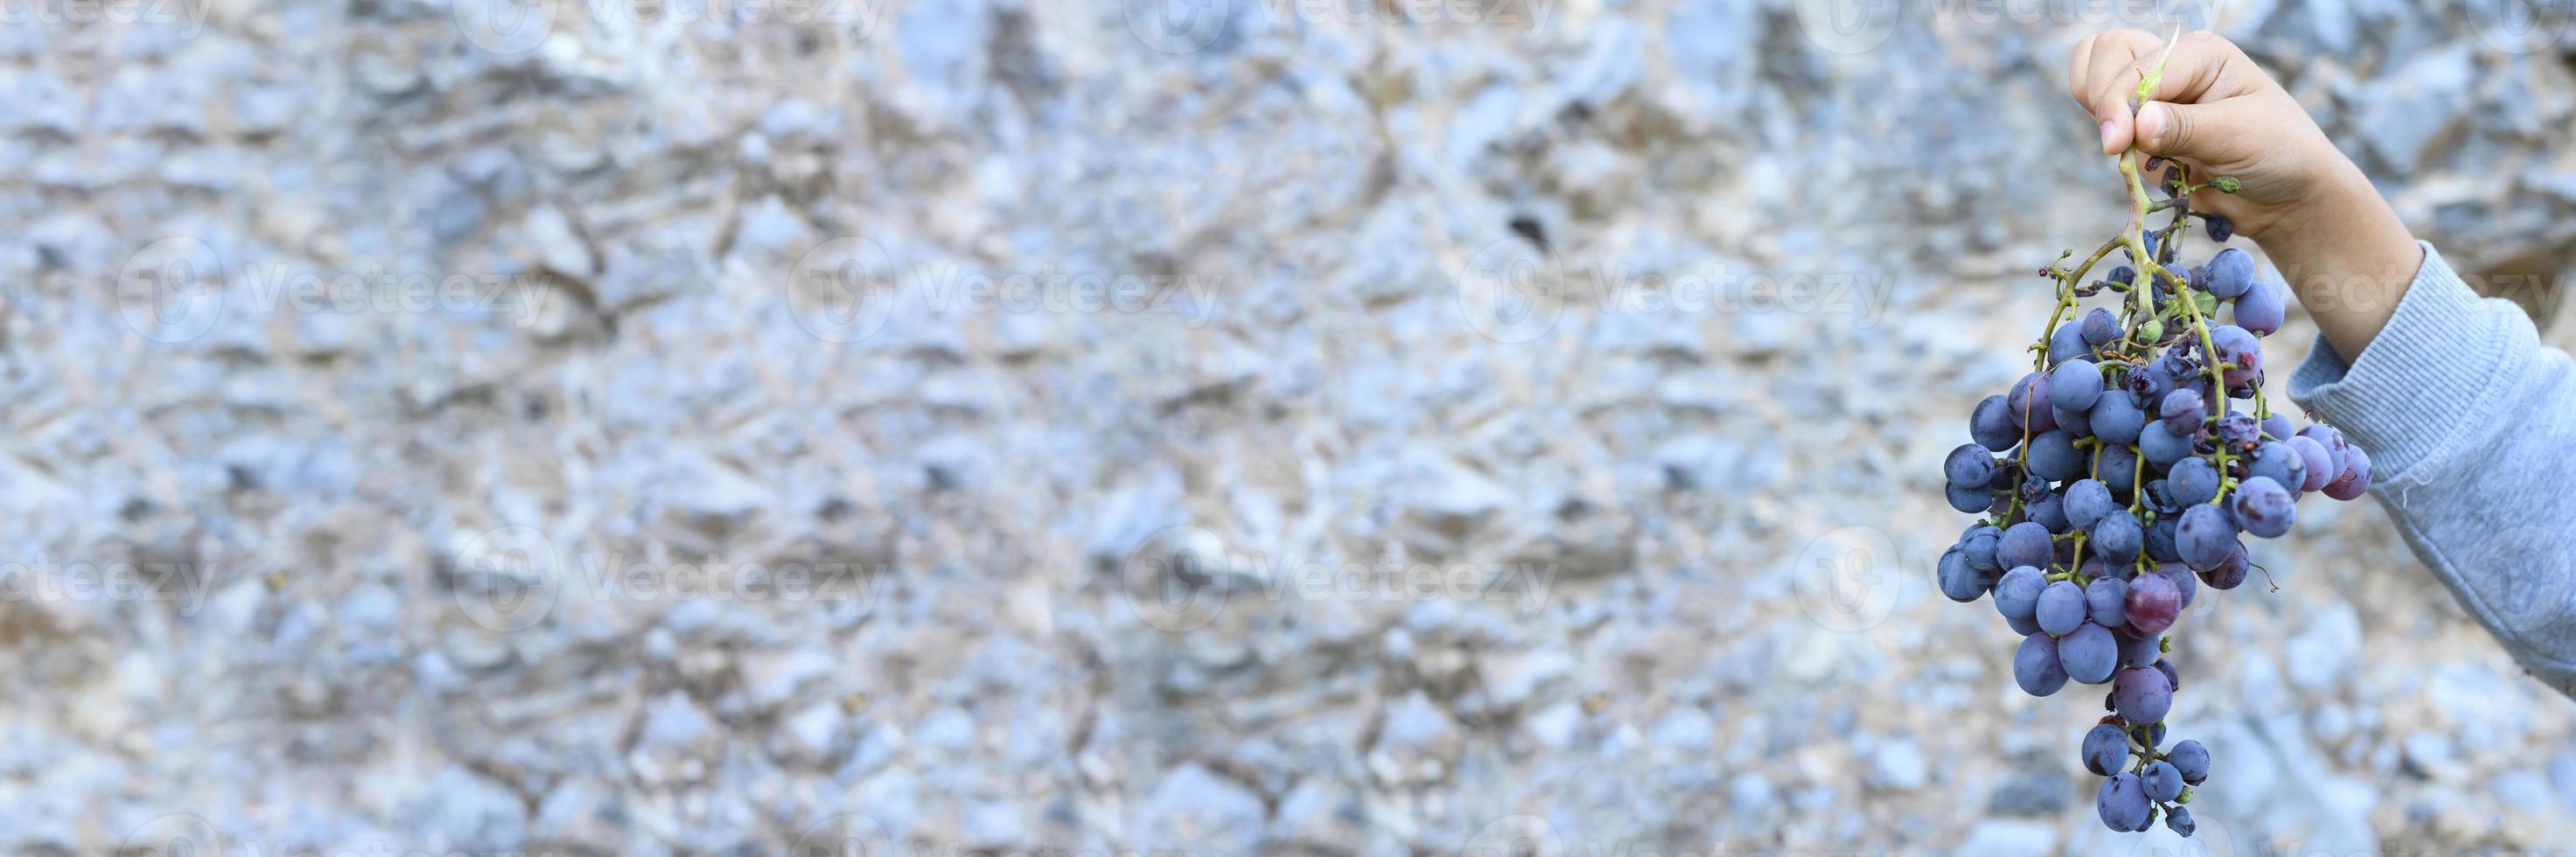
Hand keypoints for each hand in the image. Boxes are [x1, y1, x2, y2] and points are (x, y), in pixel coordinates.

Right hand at [2068, 29, 2419, 357]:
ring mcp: (2153, 96)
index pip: (2138, 65)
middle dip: (2104, 99)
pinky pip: (2098, 114)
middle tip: (2120, 145)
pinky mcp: (2139, 127)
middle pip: (2108, 53)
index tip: (2117, 146)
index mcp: (2201, 55)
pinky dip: (2101, 129)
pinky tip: (2127, 150)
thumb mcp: (2238, 136)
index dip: (2119, 103)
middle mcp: (2174, 66)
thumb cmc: (2278, 154)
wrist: (2284, 197)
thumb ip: (2185, 128)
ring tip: (2125, 145)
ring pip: (2094, 76)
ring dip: (2098, 110)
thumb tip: (2137, 124)